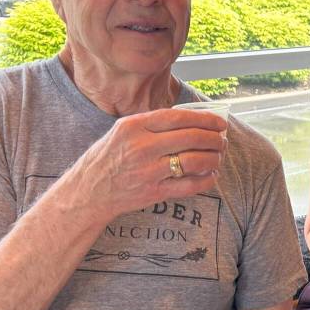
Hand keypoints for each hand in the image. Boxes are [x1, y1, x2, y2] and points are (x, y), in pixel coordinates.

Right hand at [68, 108, 227, 220]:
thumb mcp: (123, 131)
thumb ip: (152, 123)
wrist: (88, 191)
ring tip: (218, 156)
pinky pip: (189, 185)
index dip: (205, 119)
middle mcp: (142, 147)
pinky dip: (206, 179)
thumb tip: (191, 119)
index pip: (179, 117)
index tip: (219, 122)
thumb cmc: (109, 157)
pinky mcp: (154, 192)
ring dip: (213, 158)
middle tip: (222, 140)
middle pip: (190, 138)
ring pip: (194, 161)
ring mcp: (148, 171)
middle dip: (214, 138)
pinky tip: (212, 175)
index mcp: (134, 126)